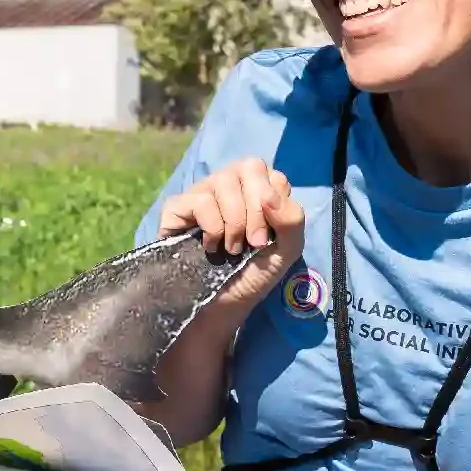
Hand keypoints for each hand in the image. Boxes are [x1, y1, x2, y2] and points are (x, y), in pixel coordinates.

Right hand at [157, 156, 305, 316]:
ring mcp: (202, 192)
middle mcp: (229, 184)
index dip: (273, 204)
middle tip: (254, 243)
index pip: (271, 174)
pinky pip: (200, 200)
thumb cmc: (254, 274)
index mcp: (257, 189)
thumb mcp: (287, 249)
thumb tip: (269, 195)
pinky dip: (212, 226)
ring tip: (232, 249)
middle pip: (248, 167)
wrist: (222, 304)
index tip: (269, 236)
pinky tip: (211, 246)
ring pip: (223, 181)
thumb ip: (292, 219)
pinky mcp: (177, 207)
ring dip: (234, 222)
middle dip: (255, 210)